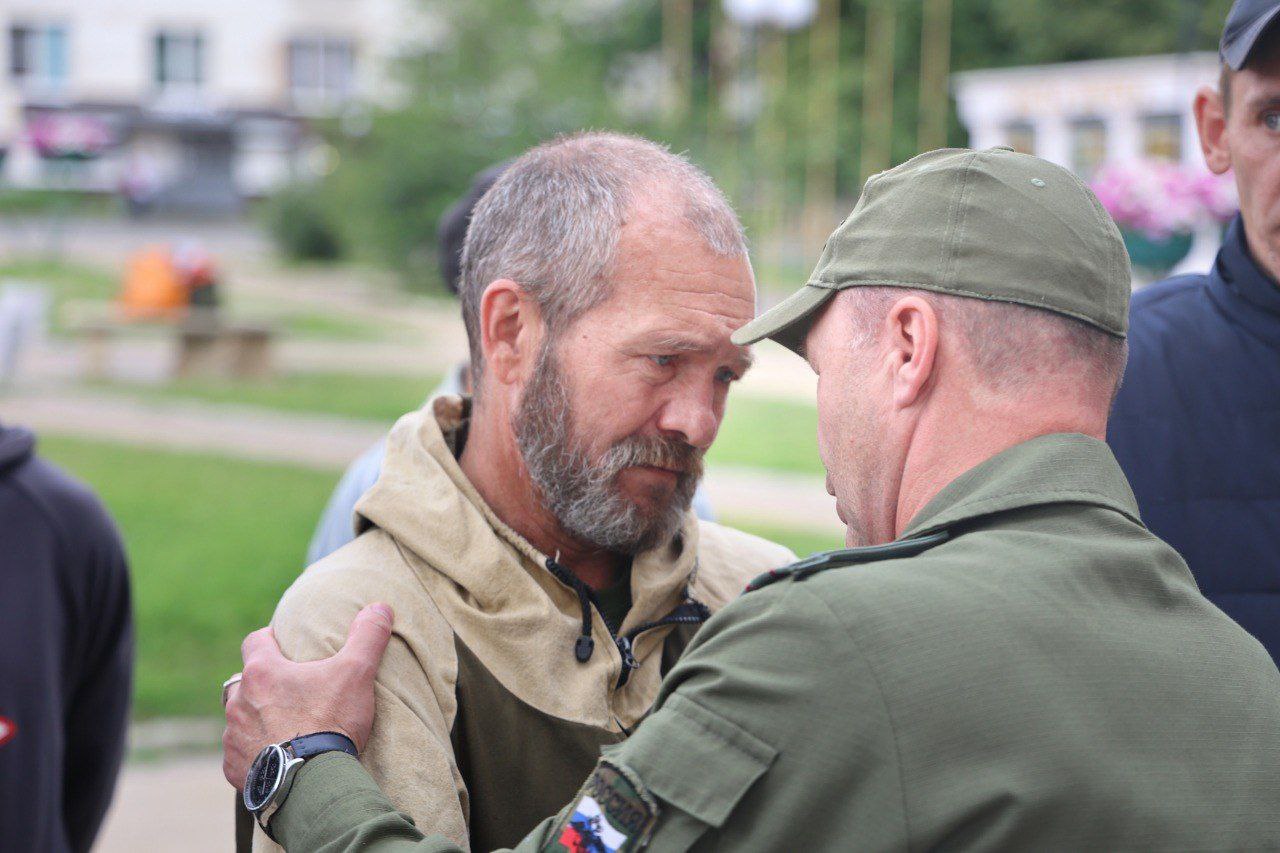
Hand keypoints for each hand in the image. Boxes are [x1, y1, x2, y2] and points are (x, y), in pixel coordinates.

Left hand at [222, 603, 393, 789]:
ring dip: (255, 720)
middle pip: (243, 682)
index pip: (255, 641)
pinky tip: (275, 760)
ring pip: (238, 719)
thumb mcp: (356, 673)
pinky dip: (252, 754)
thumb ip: (367, 636)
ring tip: (284, 728)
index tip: (283, 644)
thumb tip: (380, 607)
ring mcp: (233, 737)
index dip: (269, 639)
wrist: (312, 783)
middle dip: (261, 685)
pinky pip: (238, 755)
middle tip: (290, 692)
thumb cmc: (330, 722)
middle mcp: (239, 702)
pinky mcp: (233, 768)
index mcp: (262, 672)